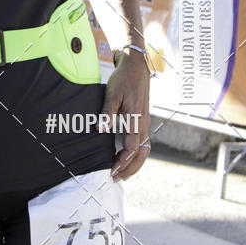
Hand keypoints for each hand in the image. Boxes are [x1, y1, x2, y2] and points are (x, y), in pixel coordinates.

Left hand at [100, 53, 150, 180]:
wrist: (136, 66)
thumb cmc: (124, 79)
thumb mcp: (112, 94)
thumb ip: (107, 113)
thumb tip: (100, 129)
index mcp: (136, 120)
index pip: (132, 149)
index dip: (122, 162)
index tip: (111, 171)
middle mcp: (143, 124)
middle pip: (141, 154)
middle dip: (130, 169)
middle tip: (116, 178)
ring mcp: (145, 122)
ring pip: (144, 150)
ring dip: (134, 163)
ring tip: (122, 172)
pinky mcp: (143, 119)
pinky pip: (143, 142)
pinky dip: (137, 153)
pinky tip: (127, 156)